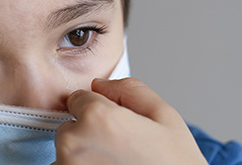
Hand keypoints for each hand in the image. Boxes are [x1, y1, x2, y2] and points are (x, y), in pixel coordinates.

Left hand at [53, 78, 207, 164]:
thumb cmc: (174, 164)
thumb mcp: (164, 117)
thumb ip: (129, 90)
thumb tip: (99, 84)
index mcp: (97, 117)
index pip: (77, 98)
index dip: (98, 109)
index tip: (116, 127)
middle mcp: (74, 142)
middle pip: (70, 126)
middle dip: (88, 133)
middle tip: (120, 150)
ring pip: (66, 151)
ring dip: (83, 155)